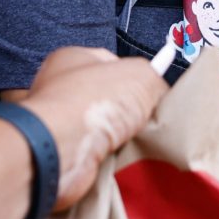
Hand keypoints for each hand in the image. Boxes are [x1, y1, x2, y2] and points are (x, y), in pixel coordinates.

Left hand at [19, 47, 167, 210]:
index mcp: (73, 59)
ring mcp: (59, 123)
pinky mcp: (60, 154)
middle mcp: (61, 89)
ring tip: (135, 143)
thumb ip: (155, 81)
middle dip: (129, 113)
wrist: (59, 149)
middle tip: (148, 122)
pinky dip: (108, 159)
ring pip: (102, 130)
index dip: (135, 77)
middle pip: (108, 99)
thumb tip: (158, 97)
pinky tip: (117, 159)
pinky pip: (94, 155)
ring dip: (121, 139)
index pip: (111, 63)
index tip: (153, 94)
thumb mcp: (142, 76)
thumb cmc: (92, 101)